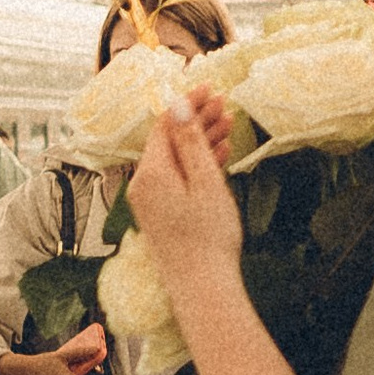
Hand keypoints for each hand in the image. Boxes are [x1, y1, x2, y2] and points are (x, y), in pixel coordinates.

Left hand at [128, 84, 247, 324]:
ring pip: (176, 159)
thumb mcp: (204, 181)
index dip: (188, 103)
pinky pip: (177, 179)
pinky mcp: (161, 214)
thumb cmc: (207, 236)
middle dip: (197, 119)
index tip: (211, 87)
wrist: (203, 287)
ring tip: (229, 123)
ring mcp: (151, 201)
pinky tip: (219, 154)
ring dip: (201, 140)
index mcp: (150, 173)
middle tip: (225, 103)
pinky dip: (197, 165)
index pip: (165, 125)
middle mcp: (143, 185)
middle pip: (170, 140)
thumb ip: (190, 141)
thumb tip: (177, 105)